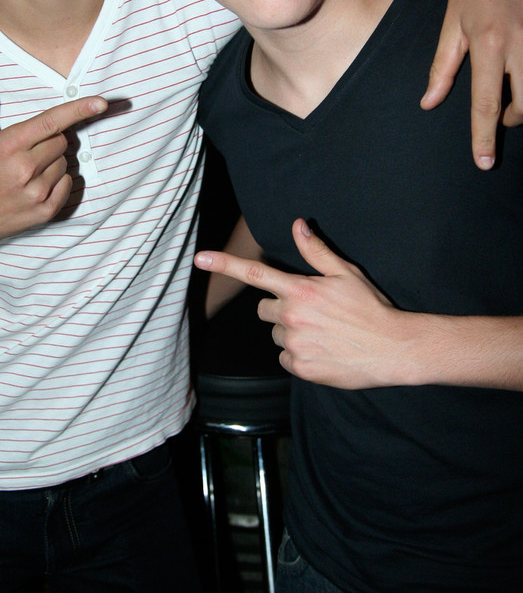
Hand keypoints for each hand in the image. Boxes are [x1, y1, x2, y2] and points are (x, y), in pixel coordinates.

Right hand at [0, 78, 107, 252]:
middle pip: (61, 141)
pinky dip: (57, 181)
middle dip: (49, 140)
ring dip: (52, 162)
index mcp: (6, 147)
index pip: (50, 122)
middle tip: (26, 150)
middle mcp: (23, 170)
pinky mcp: (45, 211)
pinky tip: (35, 184)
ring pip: (64, 163)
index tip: (100, 102)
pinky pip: (67, 184)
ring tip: (26, 170)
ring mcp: (36, 193)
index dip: (78, 109)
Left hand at [195, 219, 410, 388]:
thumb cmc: (371, 307)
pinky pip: (284, 359)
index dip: (225, 264)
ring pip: (275, 335)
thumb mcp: (346, 274)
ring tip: (322, 333)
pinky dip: (298, 355)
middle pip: (264, 309)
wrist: (393, 348)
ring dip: (290, 333)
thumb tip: (297, 225)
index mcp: (300, 290)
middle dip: (280, 308)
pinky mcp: (300, 367)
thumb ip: (316, 251)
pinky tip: (323, 350)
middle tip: (311, 312)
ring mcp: (294, 343)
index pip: (255, 273)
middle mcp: (292, 316)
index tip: (200, 258)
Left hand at [421, 0, 522, 168]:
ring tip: (516, 100)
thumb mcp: (452, 23)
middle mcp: (521, 43)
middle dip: (514, 119)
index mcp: (489, 44)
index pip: (485, 103)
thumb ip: (443, 66)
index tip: (484, 163)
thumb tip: (429, 103)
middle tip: (503, 118)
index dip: (484, 137)